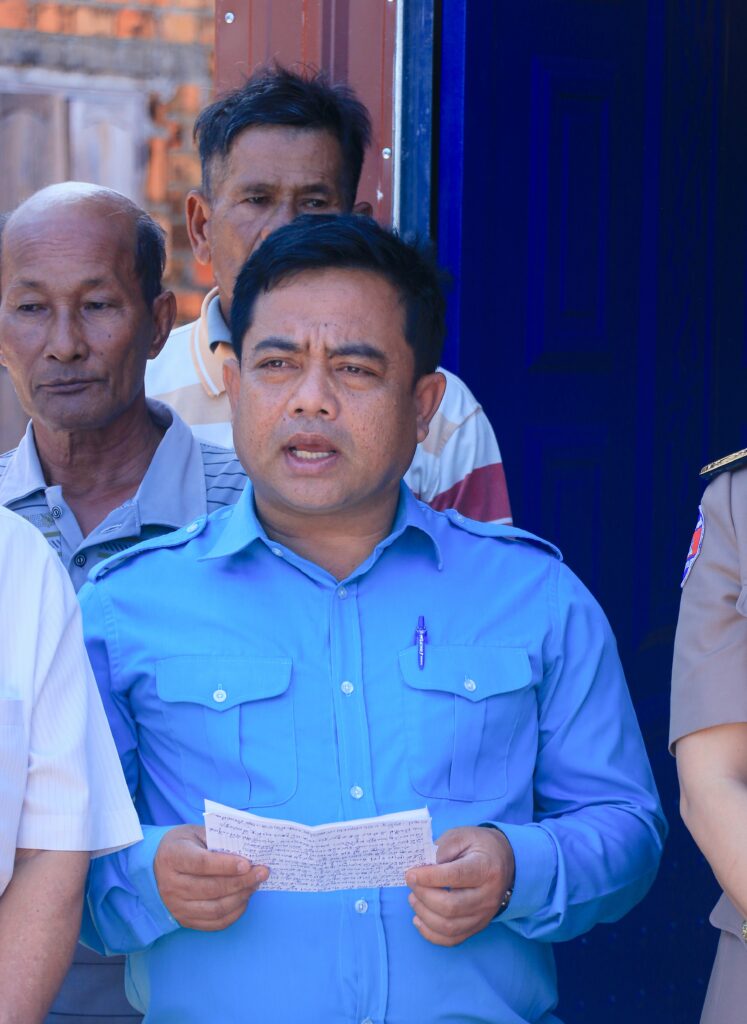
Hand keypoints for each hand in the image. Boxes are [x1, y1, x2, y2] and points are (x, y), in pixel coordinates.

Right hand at [154, 824, 267, 930]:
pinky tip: (244, 899)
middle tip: (262, 872)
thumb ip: (218, 839)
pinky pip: (214, 923)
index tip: (247, 863)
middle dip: (241, 881)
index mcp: (172, 857)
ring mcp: (177, 906)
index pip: (202, 864)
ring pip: (216, 909)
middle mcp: (171, 885)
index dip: (226, 865)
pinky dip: (234, 913)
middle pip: (212, 888)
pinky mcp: (184, 920)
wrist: (156, 866)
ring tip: (255, 884)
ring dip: (241, 897)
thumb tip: (247, 850)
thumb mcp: (195, 833)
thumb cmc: (182, 845)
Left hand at [405, 826, 514, 945]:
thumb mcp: (460, 835)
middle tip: (411, 883)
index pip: (456, 876)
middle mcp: (488, 895)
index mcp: (486, 868)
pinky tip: (418, 919)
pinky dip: (431, 934)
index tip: (410, 873)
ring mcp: (484, 915)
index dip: (429, 877)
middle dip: (424, 896)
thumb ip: (440, 849)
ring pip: (449, 926)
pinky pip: (453, 939)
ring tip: (413, 898)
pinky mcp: (478, 926)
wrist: (504, 860)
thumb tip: (420, 869)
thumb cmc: (478, 845)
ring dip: (424, 914)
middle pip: (451, 906)